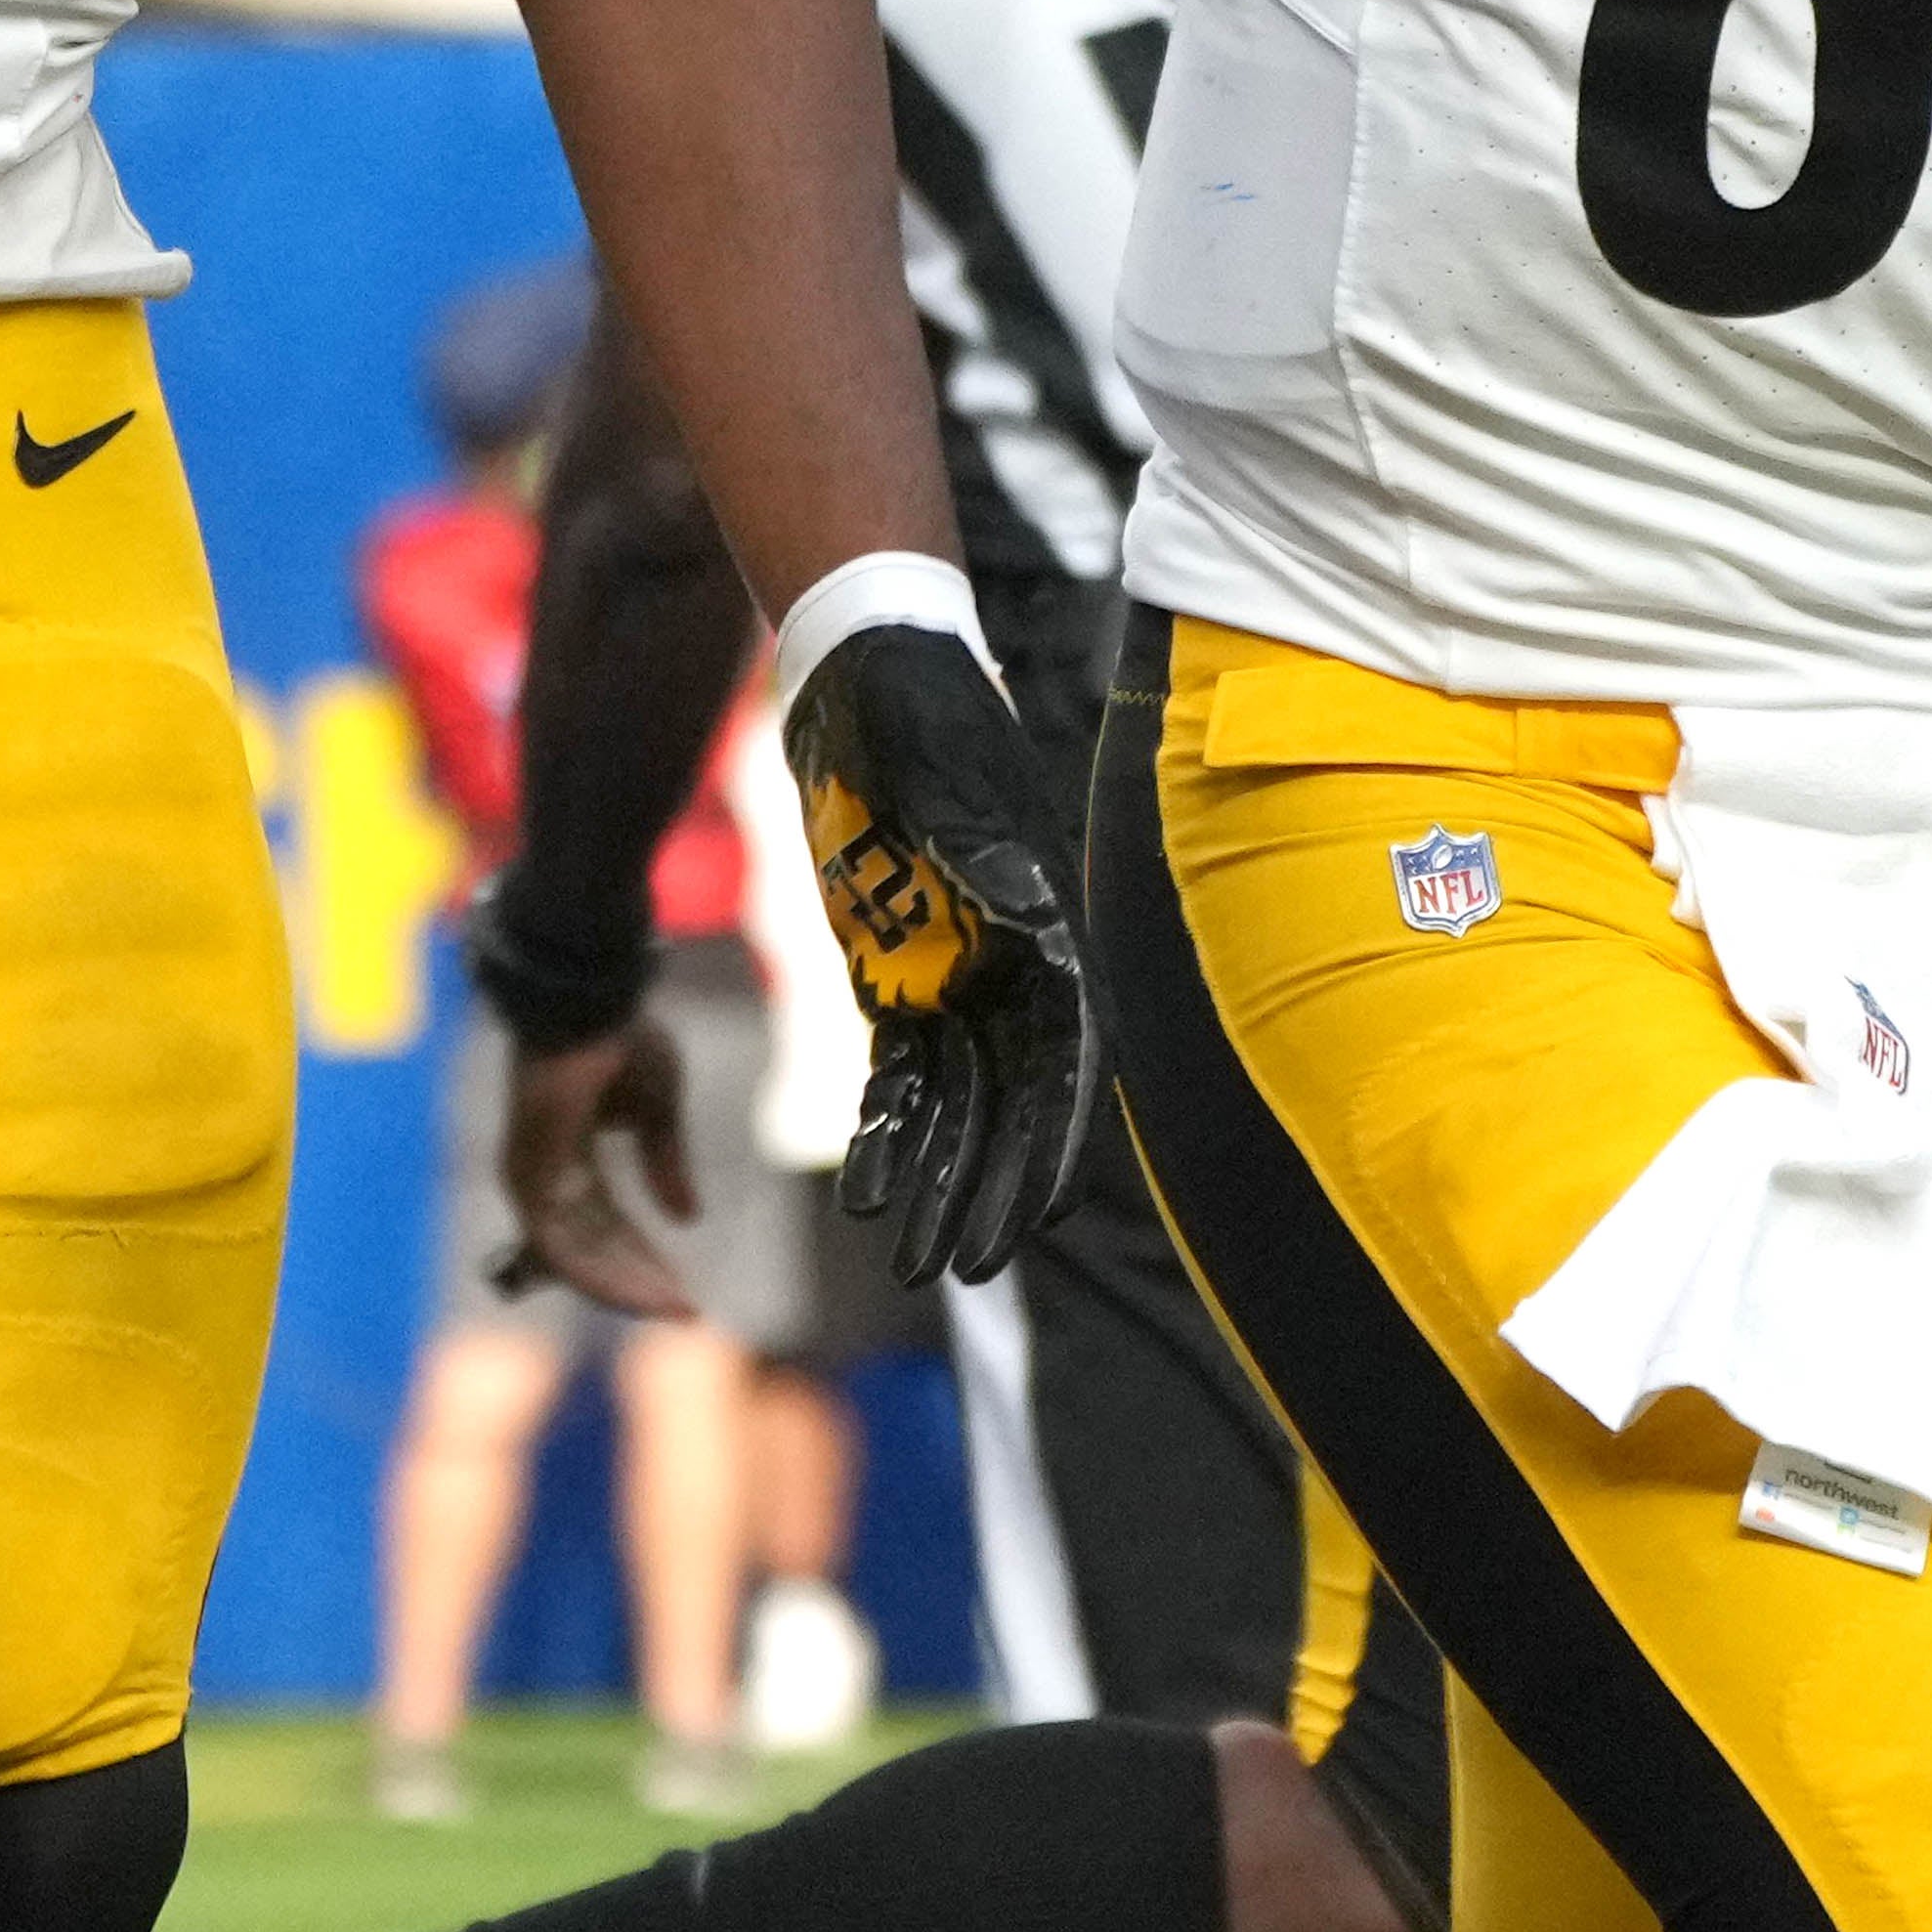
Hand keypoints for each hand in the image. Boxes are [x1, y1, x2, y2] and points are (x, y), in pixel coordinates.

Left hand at [496, 1018, 708, 1319]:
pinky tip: (642, 1293)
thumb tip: (687, 1220)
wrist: (590, 1004)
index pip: (608, 1225)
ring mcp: (532, 1178)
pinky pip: (562, 1249)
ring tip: (673, 1309)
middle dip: (640, 1282)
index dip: (646, 1259)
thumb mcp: (659, 1111)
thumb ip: (666, 1163)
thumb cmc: (619, 1039)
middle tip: (685, 1313)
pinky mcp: (528, 1180)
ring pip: (577, 1258)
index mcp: (572, 1155)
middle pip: (594, 1248)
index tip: (686, 1293)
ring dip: (627, 1287)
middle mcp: (547, 1174)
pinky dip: (603, 1275)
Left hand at [776, 619, 1094, 1283]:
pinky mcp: (893, 967)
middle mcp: (1013, 965)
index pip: (1067, 1068)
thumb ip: (988, 858)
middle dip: (987, 1188)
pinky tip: (869, 1189)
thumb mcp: (955, 784)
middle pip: (1009, 1104)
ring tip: (908, 1254)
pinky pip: (900, 1072)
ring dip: (936, 1177)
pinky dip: (889, 1130)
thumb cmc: (923, 715)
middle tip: (959, 1267)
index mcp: (1049, 930)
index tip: (1032, 1220)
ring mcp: (953, 970)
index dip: (1051, 1149)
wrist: (864, 664)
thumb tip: (1024, 921)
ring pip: (953, 1103)